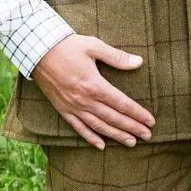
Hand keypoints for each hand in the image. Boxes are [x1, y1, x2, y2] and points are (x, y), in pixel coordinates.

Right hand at [31, 33, 155, 149]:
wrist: (39, 50)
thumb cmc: (68, 46)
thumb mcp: (94, 46)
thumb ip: (116, 56)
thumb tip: (139, 62)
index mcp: (94, 84)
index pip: (121, 103)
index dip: (137, 114)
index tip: (150, 121)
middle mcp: (84, 99)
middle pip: (113, 118)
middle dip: (132, 128)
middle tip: (148, 136)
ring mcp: (73, 106)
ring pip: (98, 126)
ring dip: (116, 135)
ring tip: (131, 142)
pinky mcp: (63, 109)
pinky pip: (78, 128)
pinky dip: (90, 137)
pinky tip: (101, 145)